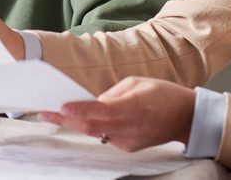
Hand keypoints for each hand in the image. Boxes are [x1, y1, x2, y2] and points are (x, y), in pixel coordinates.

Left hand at [40, 77, 194, 151]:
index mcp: (133, 106)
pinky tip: (84, 119)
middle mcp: (130, 126)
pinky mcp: (129, 147)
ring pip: (96, 133)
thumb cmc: (162, 94)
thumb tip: (92, 102)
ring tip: (55, 114)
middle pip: (92, 126)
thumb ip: (112, 93)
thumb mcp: (136, 83)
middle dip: (66, 120)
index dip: (80, 110)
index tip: (61, 107)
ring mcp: (129, 140)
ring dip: (76, 123)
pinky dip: (94, 127)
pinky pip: (106, 136)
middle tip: (44, 113)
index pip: (101, 110)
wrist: (185, 117)